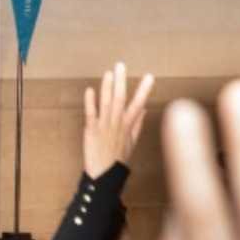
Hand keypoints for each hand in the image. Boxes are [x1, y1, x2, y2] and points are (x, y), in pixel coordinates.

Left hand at [82, 62, 154, 178]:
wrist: (105, 174)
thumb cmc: (118, 158)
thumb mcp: (132, 141)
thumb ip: (138, 124)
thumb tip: (144, 108)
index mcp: (128, 125)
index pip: (138, 104)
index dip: (144, 90)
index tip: (150, 76)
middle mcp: (117, 123)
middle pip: (120, 99)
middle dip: (121, 81)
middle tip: (121, 65)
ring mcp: (104, 126)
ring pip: (106, 103)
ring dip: (107, 87)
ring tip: (108, 73)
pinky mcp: (91, 130)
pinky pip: (91, 114)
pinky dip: (90, 102)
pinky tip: (90, 90)